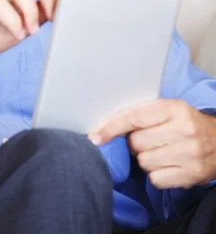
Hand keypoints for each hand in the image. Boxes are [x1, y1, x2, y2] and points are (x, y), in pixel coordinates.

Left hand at [88, 99, 215, 188]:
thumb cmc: (187, 124)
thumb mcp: (169, 110)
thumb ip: (143, 114)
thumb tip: (105, 128)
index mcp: (174, 109)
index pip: (134, 117)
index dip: (112, 127)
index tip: (95, 136)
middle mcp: (183, 130)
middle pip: (136, 142)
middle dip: (135, 143)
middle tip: (148, 140)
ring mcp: (189, 154)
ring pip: (144, 162)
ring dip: (145, 160)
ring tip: (160, 152)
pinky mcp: (191, 175)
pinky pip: (156, 179)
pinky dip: (156, 175)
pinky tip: (167, 165)